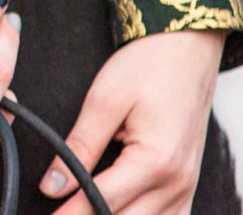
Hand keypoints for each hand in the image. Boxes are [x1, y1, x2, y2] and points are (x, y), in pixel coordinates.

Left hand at [42, 29, 226, 214]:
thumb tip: (53, 186)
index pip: (100, 201)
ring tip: (79, 211)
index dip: (66, 213)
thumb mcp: (105, 99)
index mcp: (156, 161)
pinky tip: (116, 211)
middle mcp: (177, 182)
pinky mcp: (188, 183)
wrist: (189, 44)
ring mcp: (187, 186)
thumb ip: (80, 146)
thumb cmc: (149, 64)